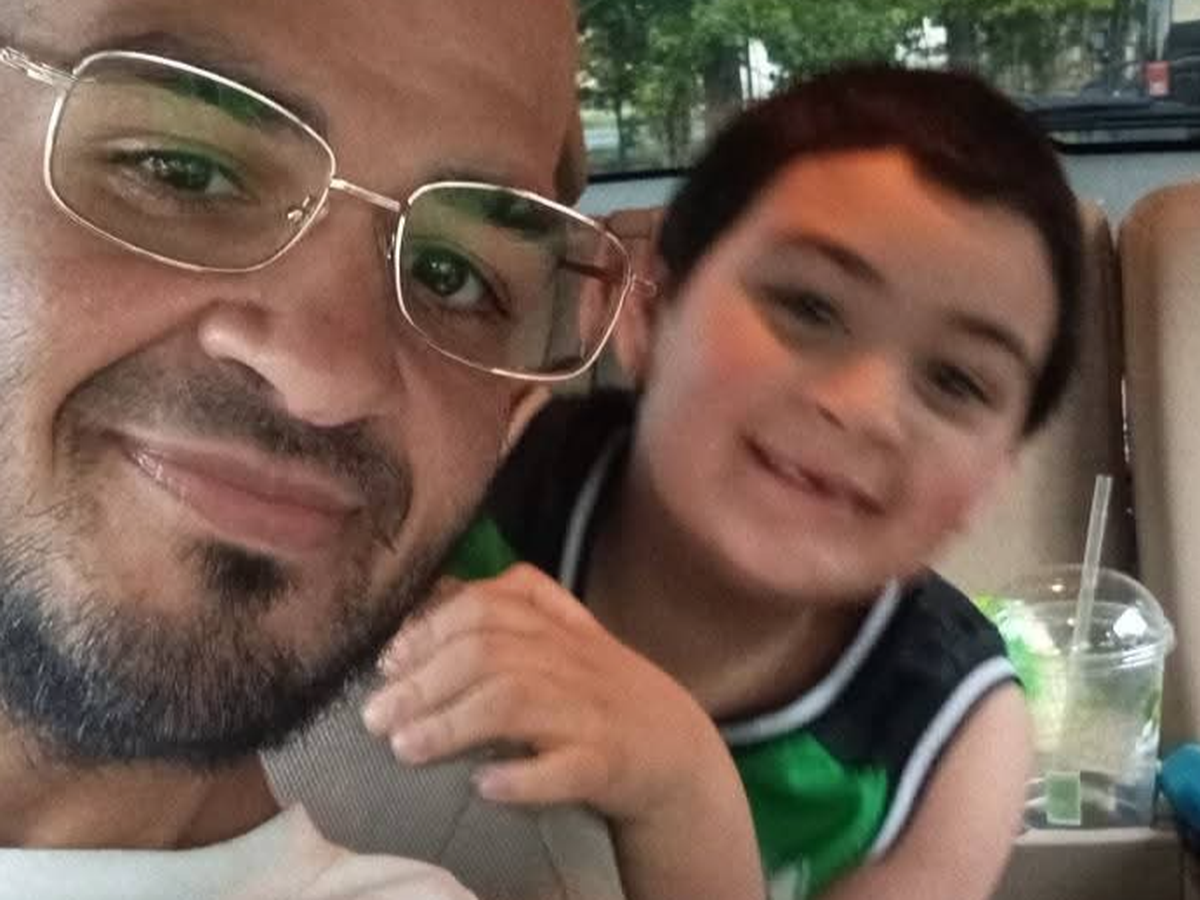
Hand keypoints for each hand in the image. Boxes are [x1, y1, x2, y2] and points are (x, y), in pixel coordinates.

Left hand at [361, 563, 725, 822]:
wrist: (675, 749)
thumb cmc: (599, 691)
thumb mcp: (560, 637)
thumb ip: (506, 609)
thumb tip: (431, 594)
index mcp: (557, 626)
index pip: (484, 606)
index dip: (429, 629)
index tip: (386, 663)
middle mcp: (572, 660)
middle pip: (489, 653)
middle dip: (424, 682)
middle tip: (374, 717)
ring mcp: (591, 711)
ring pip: (516, 704)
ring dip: (453, 725)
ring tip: (405, 748)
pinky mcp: (608, 764)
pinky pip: (565, 768)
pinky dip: (522, 778)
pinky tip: (484, 785)